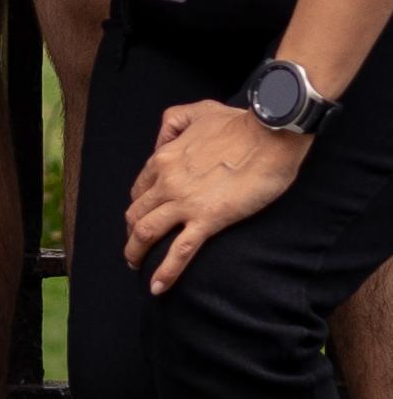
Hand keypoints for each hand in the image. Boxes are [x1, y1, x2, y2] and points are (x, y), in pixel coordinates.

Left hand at [125, 97, 308, 291]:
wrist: (268, 135)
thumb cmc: (238, 123)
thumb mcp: (196, 111)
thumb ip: (172, 123)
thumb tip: (161, 142)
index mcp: (164, 157)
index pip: (140, 188)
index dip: (138, 206)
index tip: (141, 219)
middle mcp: (166, 180)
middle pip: (136, 212)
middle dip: (131, 233)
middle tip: (134, 248)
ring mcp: (184, 201)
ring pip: (147, 232)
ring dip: (136, 252)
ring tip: (135, 266)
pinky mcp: (208, 219)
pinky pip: (180, 251)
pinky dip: (166, 272)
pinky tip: (158, 287)